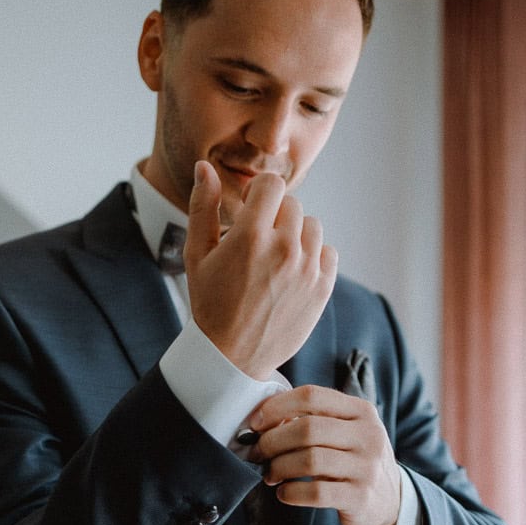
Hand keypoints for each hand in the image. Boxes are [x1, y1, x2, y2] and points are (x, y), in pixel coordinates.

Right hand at [184, 160, 337, 378]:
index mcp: (251, 237)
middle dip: (275, 216)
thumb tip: (205, 167)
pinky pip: (328, 252)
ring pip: (313, 227)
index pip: (273, 185)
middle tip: (259, 243)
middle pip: (293, 205)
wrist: (232, 357)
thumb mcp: (196, 256)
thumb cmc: (209, 304)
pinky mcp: (322, 289)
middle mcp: (284, 249)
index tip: (252, 210)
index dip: (261, 193)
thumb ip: (203, 208)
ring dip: (296, 235)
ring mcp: (307, 270)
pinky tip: (292, 273)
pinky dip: (313, 257)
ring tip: (275, 259)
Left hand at [249, 385, 399, 524]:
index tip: (255, 422)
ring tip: (269, 474)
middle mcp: (368, 435)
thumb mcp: (346, 432)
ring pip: (309, 460)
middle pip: (308, 429)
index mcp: (361, 411)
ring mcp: (367, 467)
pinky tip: (284, 492)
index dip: (277, 407)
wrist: (389, 500)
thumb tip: (263, 421)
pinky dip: (291, 492)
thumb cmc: (354, 460)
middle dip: (273, 441)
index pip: (312, 396)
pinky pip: (316, 492)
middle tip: (257, 453)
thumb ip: (314, 420)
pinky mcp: (360, 497)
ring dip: (279, 467)